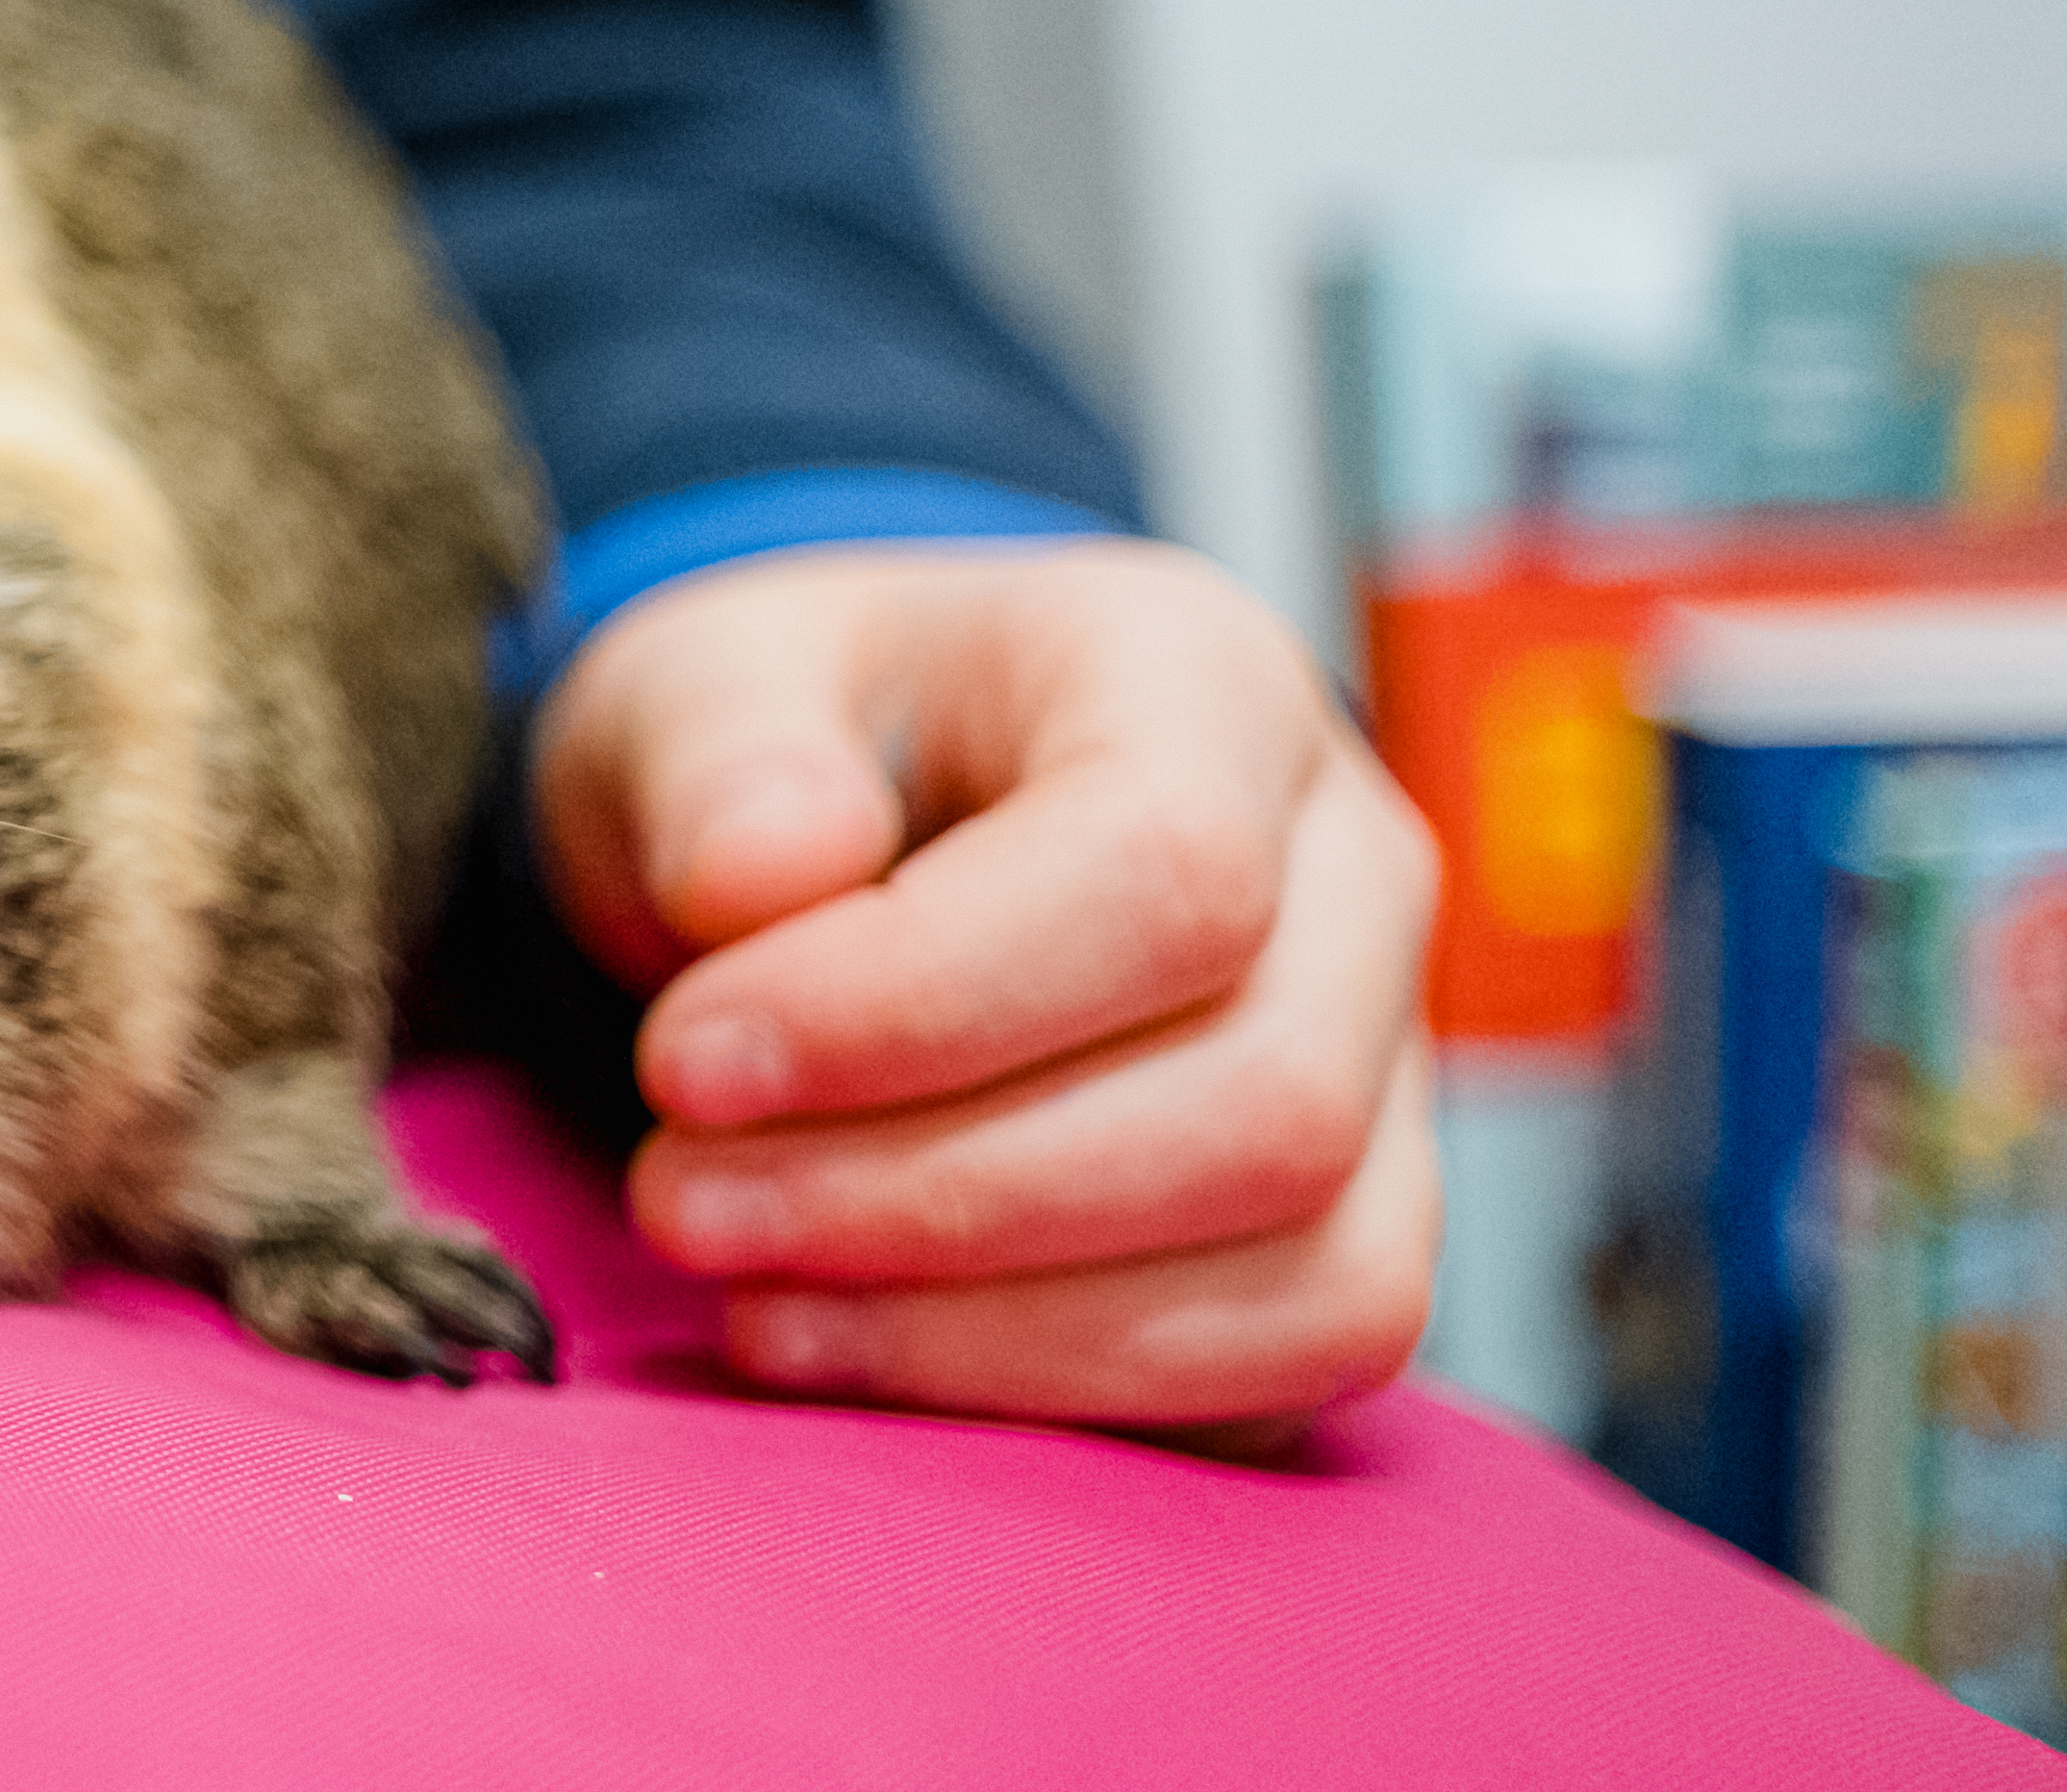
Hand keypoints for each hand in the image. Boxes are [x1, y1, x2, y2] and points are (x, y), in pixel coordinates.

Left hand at [528, 538, 1441, 1441]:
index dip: (922, 1002)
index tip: (685, 1061)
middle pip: (1263, 1100)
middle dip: (941, 1193)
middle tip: (682, 1201)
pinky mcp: (1350, 1221)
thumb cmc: (784, 749)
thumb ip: (714, 755)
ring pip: (1307, 1265)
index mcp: (1204, 676)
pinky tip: (853, 1347)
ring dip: (995, 1320)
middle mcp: (1350, 866)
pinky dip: (1063, 1389)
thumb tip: (761, 872)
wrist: (843, 827)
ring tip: (745, 1290)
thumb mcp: (694, 687)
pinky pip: (1288, 1366)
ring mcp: (1384, 1058)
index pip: (1168, 866)